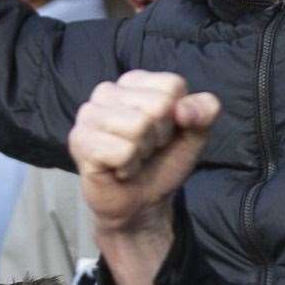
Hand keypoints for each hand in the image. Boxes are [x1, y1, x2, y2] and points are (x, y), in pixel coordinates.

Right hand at [69, 71, 220, 234]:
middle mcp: (107, 91)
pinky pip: (122, 150)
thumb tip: (183, 110)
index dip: (179, 116)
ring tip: (132, 157)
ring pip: (138, 126)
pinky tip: (119, 168)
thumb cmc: (163, 161)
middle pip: (157, 105)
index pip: (172, 85)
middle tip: (146, 148)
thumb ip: (205, 110)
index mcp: (135, 81)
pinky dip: (128, 166)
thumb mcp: (196, 133)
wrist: (142, 203)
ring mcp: (89, 114)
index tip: (164, 132)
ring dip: (143, 152)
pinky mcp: (79, 141)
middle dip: (160, 135)